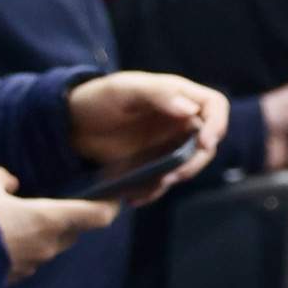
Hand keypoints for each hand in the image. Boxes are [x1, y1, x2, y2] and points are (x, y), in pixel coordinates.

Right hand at [0, 165, 116, 279]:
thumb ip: (1, 179)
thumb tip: (9, 181)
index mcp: (50, 219)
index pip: (98, 215)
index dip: (111, 206)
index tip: (115, 198)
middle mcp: (49, 244)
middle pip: (74, 230)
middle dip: (68, 218)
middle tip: (55, 205)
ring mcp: (35, 262)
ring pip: (51, 245)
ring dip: (42, 234)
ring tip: (19, 221)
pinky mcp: (18, 275)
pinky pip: (31, 258)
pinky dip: (24, 248)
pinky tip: (3, 239)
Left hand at [66, 72, 224, 198]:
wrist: (70, 124)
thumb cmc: (98, 98)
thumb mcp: (125, 89)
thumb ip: (158, 94)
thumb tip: (190, 110)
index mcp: (179, 96)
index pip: (214, 106)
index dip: (217, 124)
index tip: (204, 142)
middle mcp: (179, 121)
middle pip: (206, 143)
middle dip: (194, 162)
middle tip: (171, 175)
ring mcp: (166, 145)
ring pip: (187, 166)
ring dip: (173, 180)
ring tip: (148, 188)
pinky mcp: (151, 165)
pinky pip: (162, 182)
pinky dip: (151, 192)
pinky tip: (132, 198)